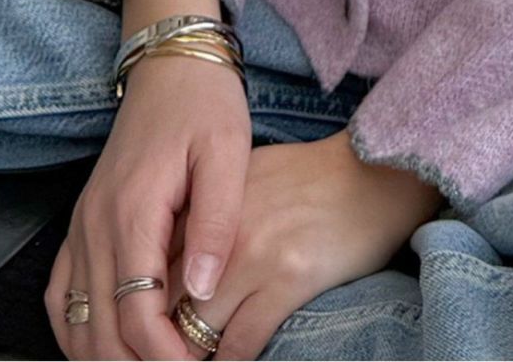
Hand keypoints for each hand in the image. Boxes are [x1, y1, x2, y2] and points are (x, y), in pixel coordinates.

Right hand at [44, 49, 251, 360]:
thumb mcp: (228, 154)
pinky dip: (78, 331)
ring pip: (73, 321)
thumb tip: (205, 290)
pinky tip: (105, 346)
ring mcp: (82, 224)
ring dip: (105, 357)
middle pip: (99, 332)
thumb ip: (216, 222)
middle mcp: (95, 224)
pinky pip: (60, 294)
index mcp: (132, 211)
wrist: (170, 63)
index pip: (137, 316)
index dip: (167, 358)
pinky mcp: (81, 221)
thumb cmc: (205, 105)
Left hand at [168, 127, 444, 360]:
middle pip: (165, 300)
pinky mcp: (288, 279)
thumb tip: (178, 264)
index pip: (152, 264)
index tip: (139, 332)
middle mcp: (220, 230)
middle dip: (158, 337)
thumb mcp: (246, 182)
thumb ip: (206, 220)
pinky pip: (241, 343)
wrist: (373, 170)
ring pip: (195, 328)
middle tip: (156, 354)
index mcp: (206, 203)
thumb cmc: (312, 178)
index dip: (142, 305)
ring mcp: (252, 255)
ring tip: (189, 360)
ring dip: (189, 355)